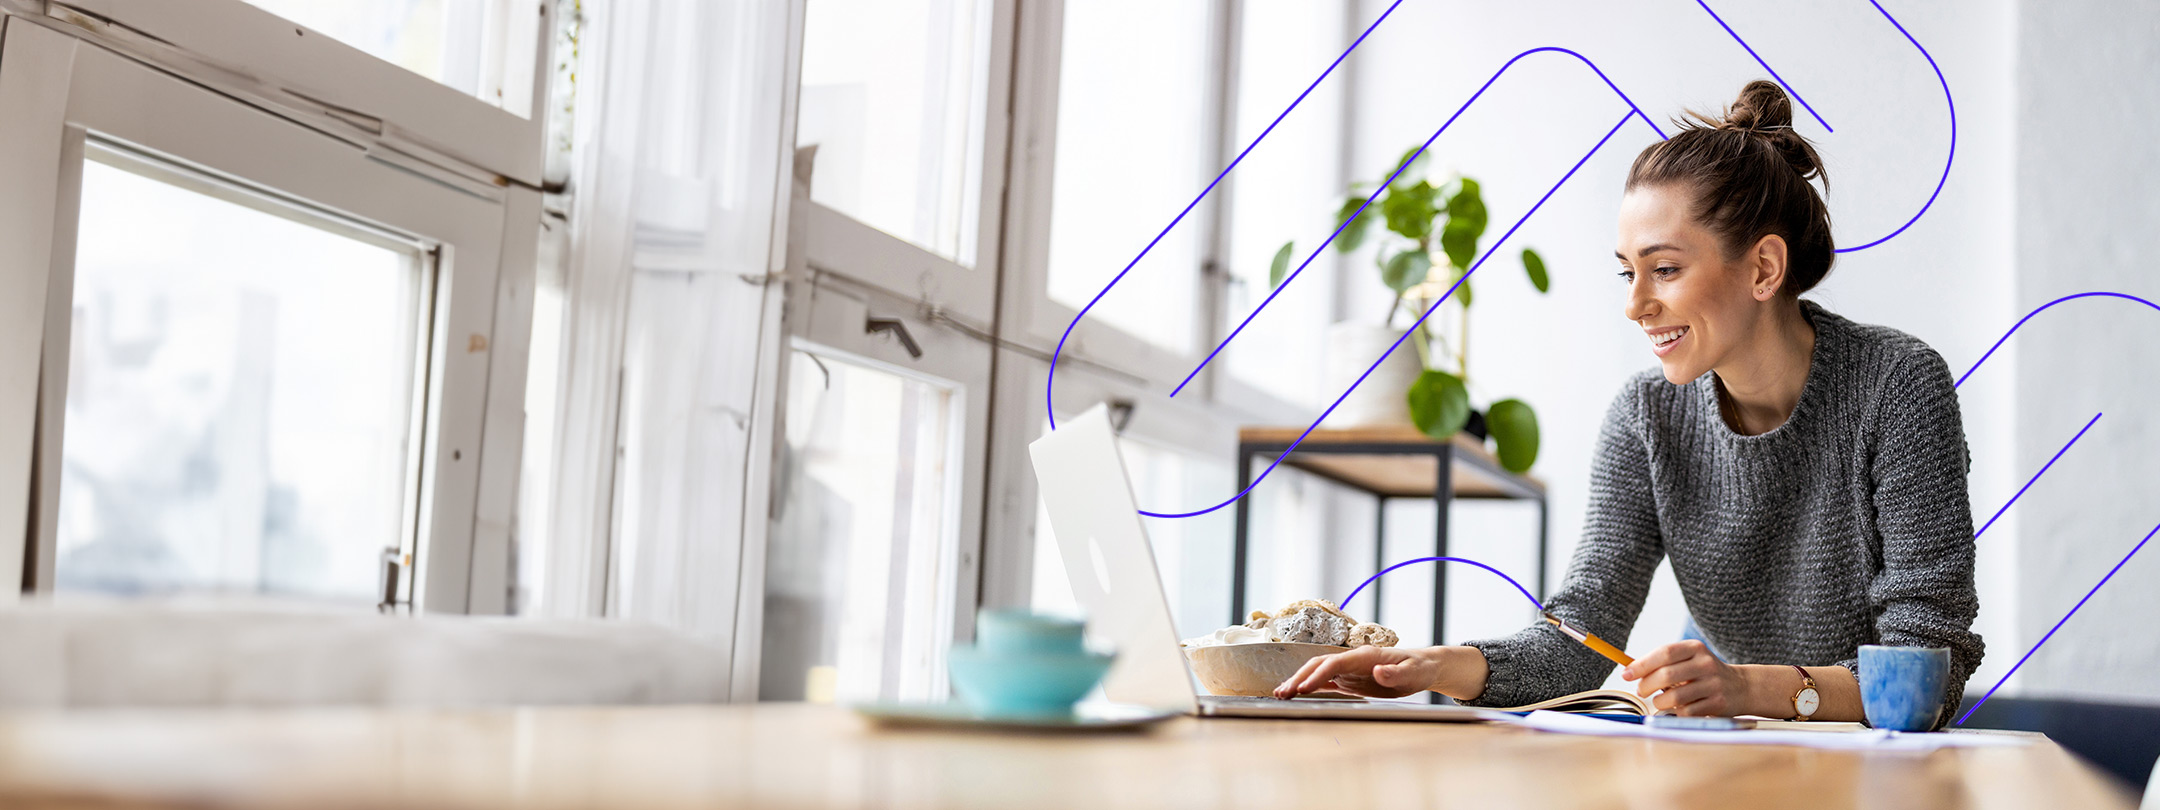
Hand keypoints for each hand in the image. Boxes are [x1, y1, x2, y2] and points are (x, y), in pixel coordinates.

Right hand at [1273, 645, 1439, 699]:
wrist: (1423, 667)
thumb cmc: (1419, 669)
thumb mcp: (1413, 673)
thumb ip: (1395, 673)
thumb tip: (1378, 670)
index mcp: (1364, 656)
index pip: (1334, 663)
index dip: (1317, 675)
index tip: (1303, 688)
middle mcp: (1353, 660)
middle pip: (1319, 665)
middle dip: (1299, 677)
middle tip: (1282, 692)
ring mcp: (1350, 669)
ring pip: (1318, 672)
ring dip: (1299, 681)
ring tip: (1281, 693)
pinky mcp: (1351, 679)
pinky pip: (1326, 681)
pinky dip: (1310, 686)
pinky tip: (1298, 693)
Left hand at [1621, 640, 1748, 715]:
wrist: (1741, 687)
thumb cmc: (1703, 673)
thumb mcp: (1688, 659)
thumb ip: (1663, 662)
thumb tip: (1629, 670)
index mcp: (1695, 648)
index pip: (1664, 653)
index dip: (1641, 664)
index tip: (1626, 674)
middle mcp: (1706, 664)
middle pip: (1666, 675)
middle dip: (1646, 686)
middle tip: (1641, 691)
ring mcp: (1713, 684)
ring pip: (1674, 697)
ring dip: (1660, 702)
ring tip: (1660, 701)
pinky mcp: (1718, 703)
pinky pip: (1687, 712)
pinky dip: (1676, 712)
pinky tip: (1678, 708)